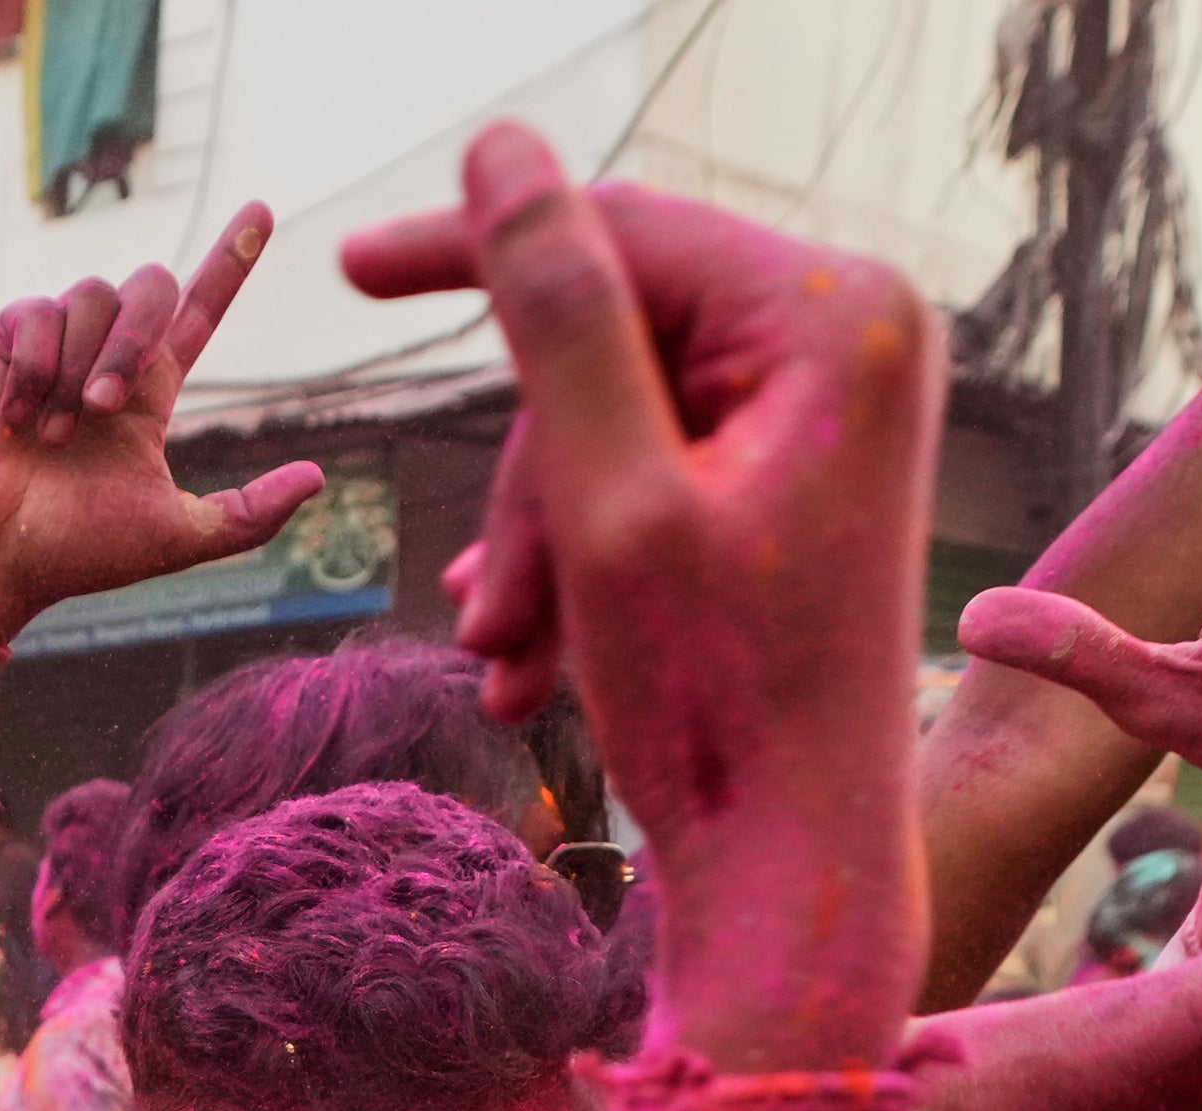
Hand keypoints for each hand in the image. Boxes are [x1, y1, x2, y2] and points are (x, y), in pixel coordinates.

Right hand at [0, 207, 330, 639]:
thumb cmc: (79, 552)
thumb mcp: (180, 534)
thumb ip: (251, 512)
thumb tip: (317, 477)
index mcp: (149, 390)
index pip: (199, 312)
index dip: (231, 262)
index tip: (261, 211)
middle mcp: (104, 357)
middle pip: (152, 285)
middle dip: (137, 337)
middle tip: (108, 407)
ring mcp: (53, 345)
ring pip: (93, 295)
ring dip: (80, 370)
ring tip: (55, 435)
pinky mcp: (3, 340)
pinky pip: (38, 312)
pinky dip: (36, 370)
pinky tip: (18, 419)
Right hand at [344, 132, 937, 1061]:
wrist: (797, 867)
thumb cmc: (722, 705)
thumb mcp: (609, 501)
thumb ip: (556, 315)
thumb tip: (502, 151)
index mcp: (841, 313)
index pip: (621, 229)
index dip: (475, 248)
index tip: (342, 269)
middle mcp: (859, 336)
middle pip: (613, 333)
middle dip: (526, 480)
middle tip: (480, 617)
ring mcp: (834, 408)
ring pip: (615, 416)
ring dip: (541, 541)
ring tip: (507, 662)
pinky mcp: (801, 473)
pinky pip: (651, 469)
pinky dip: (582, 558)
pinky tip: (528, 653)